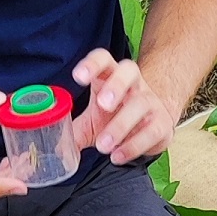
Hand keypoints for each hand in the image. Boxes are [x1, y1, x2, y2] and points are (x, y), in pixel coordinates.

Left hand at [71, 46, 179, 165]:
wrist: (152, 127)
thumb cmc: (116, 117)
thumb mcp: (92, 122)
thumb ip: (73, 132)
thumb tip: (54, 148)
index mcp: (111, 77)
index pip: (104, 60)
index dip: (92, 64)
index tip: (78, 77)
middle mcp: (133, 84)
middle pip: (129, 70)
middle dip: (116, 85)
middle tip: (103, 104)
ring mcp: (150, 102)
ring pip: (140, 104)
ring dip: (120, 125)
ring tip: (103, 145)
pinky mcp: (162, 124)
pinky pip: (151, 131)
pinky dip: (133, 146)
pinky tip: (117, 156)